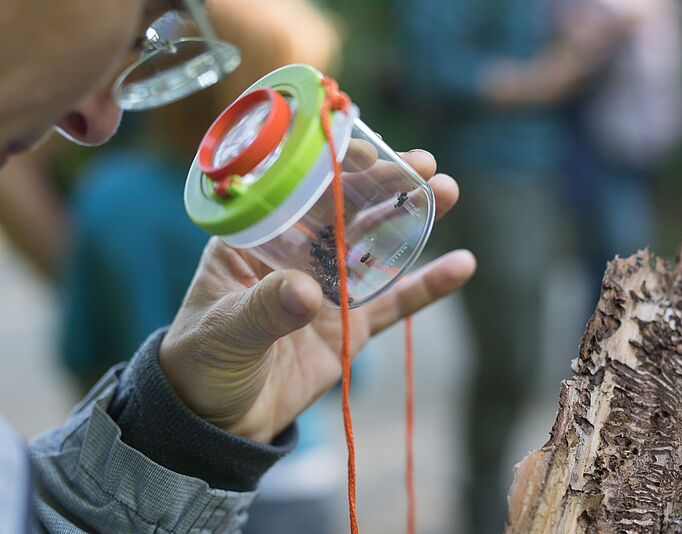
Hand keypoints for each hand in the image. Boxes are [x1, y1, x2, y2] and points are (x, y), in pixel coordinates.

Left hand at [159, 150, 475, 442]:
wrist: (218, 421)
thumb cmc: (201, 364)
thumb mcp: (223, 332)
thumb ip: (262, 310)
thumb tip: (307, 293)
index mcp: (256, 240)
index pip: (297, 192)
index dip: (333, 168)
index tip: (368, 153)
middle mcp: (296, 254)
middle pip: (347, 209)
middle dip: (384, 183)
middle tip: (424, 164)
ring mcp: (328, 288)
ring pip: (376, 245)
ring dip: (411, 218)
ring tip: (447, 192)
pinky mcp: (350, 325)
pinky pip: (394, 302)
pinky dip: (427, 285)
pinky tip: (462, 265)